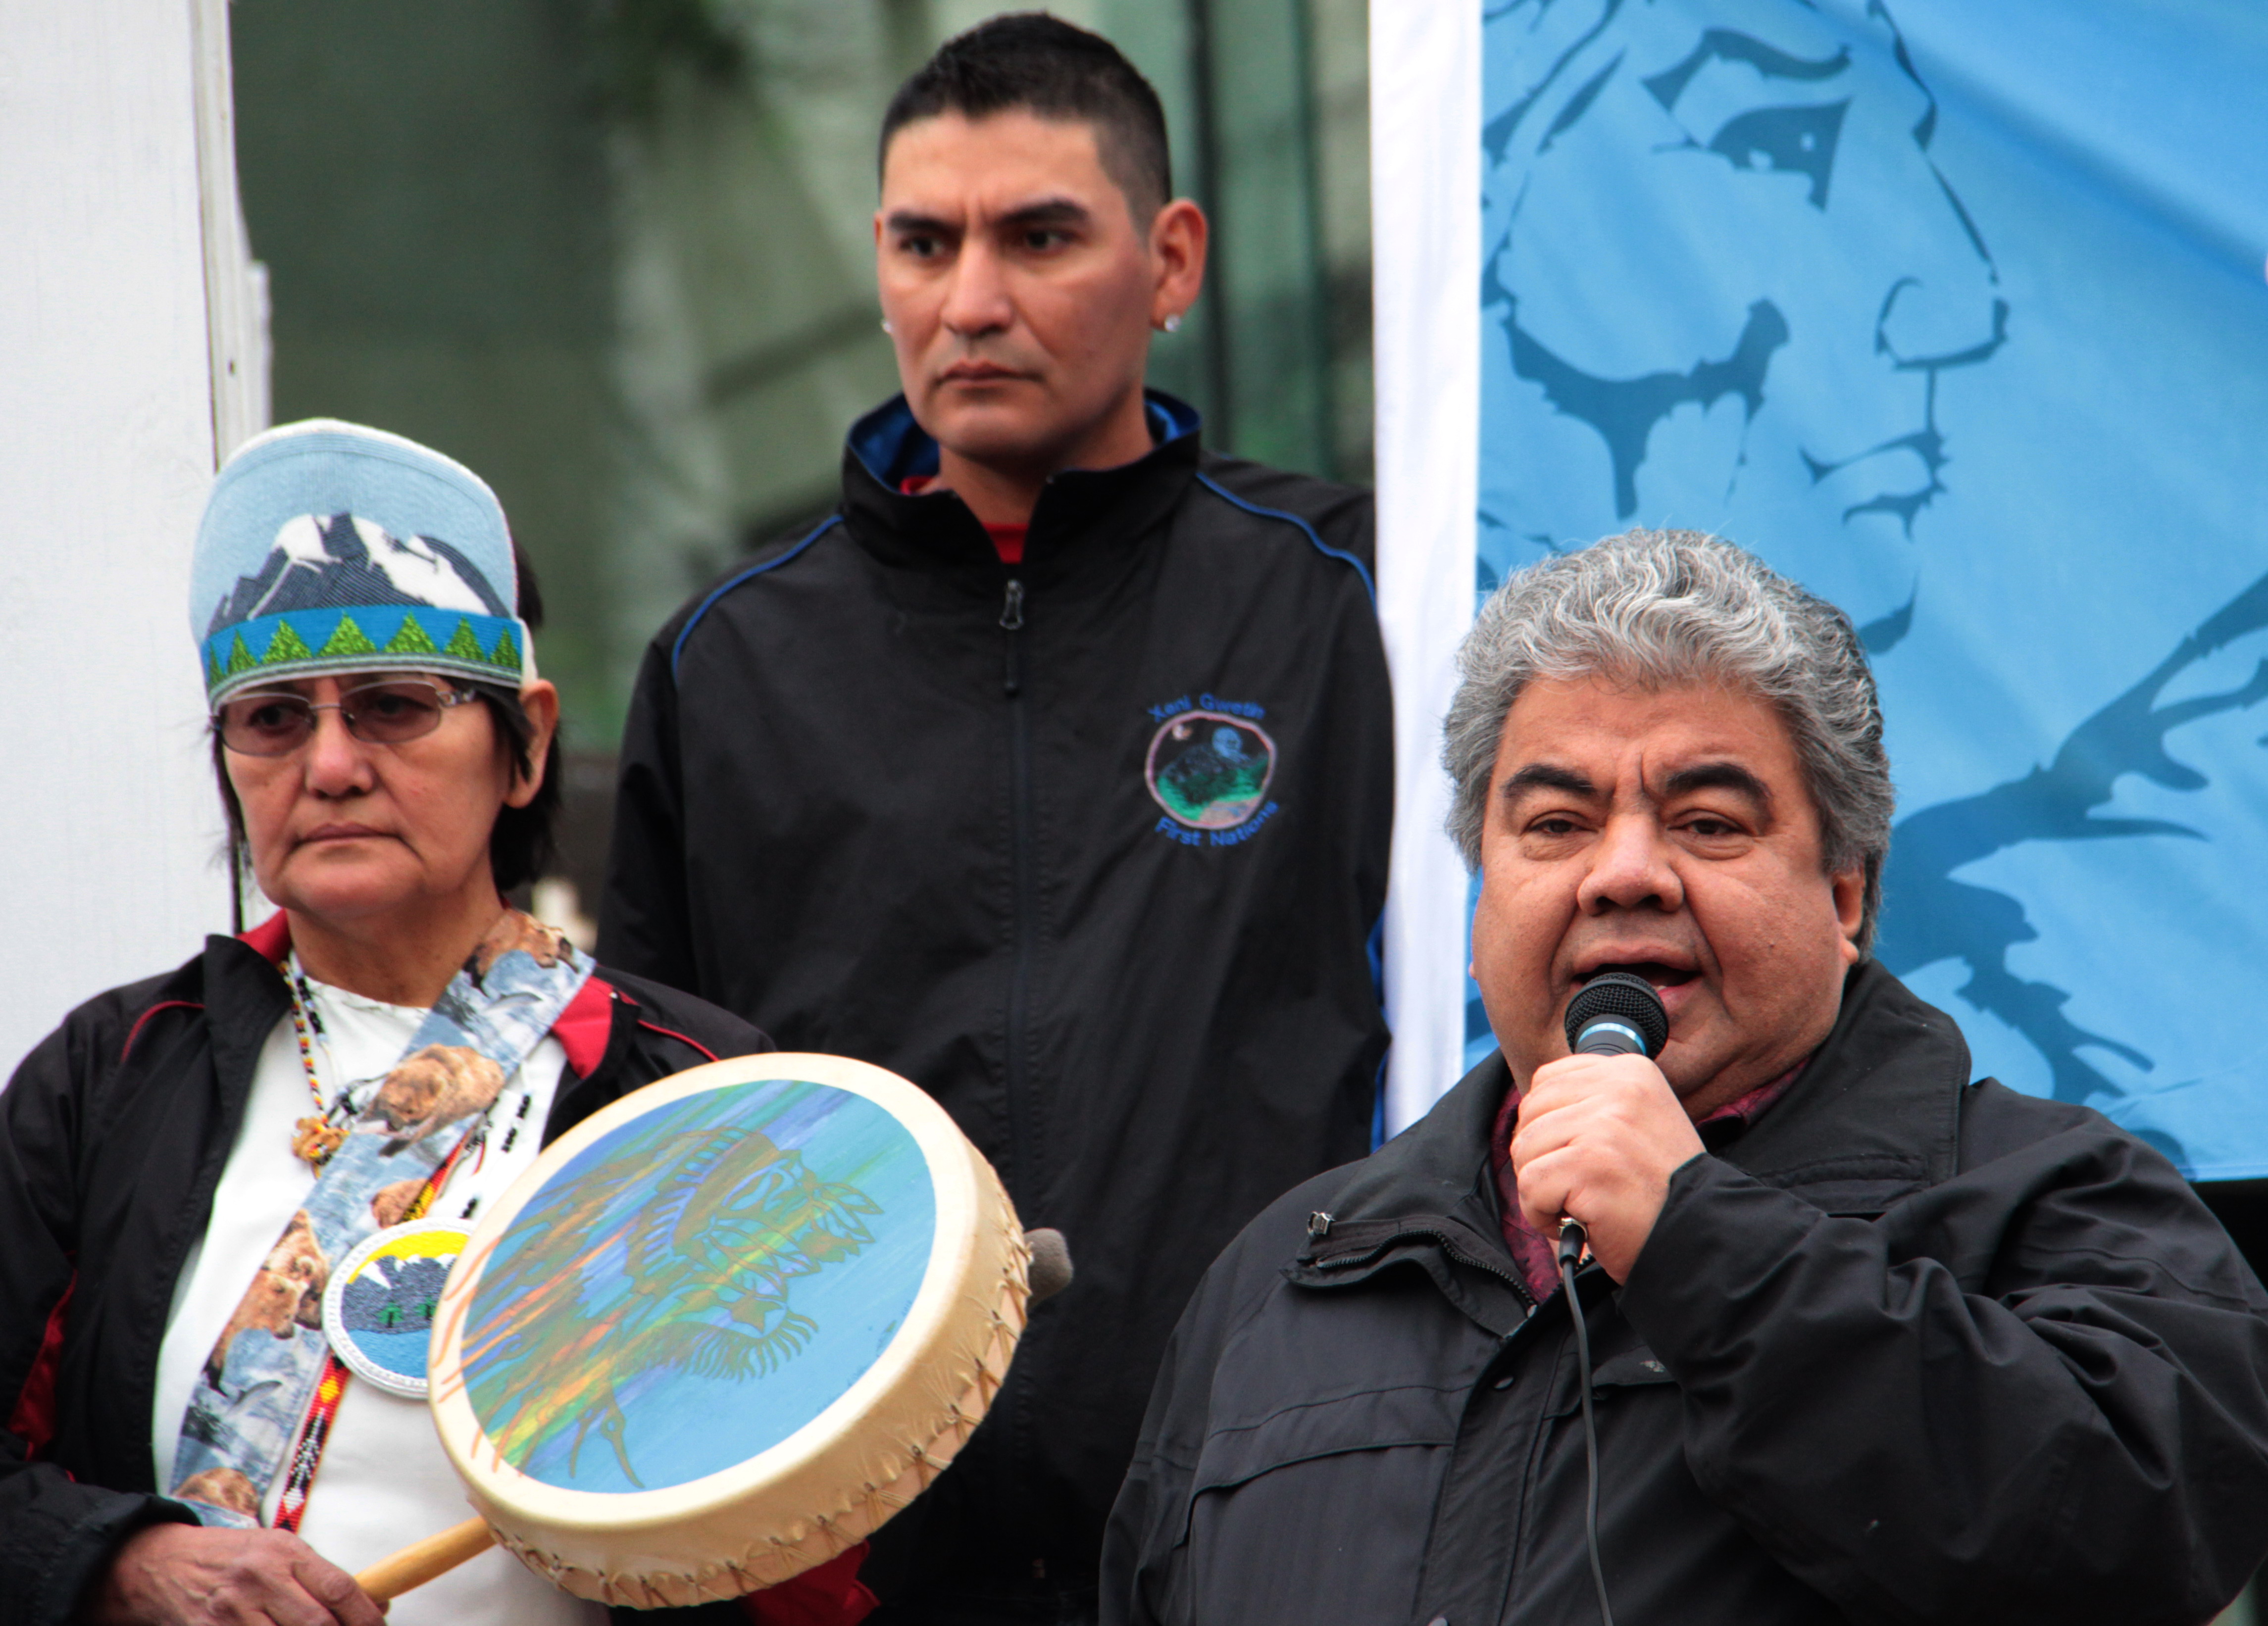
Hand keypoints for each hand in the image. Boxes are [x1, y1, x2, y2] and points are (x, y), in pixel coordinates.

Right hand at [85, 1523, 386, 1625]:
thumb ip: (319, 1578)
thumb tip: (373, 1604)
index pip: (340, 1589)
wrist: (161, 1565)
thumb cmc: (230, 1558)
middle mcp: (261, 1580)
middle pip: (318, 1624)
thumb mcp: (277, 1551)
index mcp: (285, 1553)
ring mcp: (233, 1612)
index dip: (367, 1617)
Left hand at [1511, 1051, 1704, 1282]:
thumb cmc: (1658, 1190)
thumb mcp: (1636, 1123)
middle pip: (1531, 1112)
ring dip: (1540, 1189)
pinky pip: (1531, 1185)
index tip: (1570, 1155)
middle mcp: (1620, 1088)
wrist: (1698, 1237)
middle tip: (1574, 1187)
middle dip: (1539, 1157)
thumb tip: (1529, 1107)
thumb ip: (1591, 1103)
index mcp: (1631, 1072)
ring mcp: (1606, 1124)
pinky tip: (1575, 1222)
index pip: (1547, 1080)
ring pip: (1525, 1148)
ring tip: (1578, 1205)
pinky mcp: (1591, 1164)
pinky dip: (1540, 1214)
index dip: (1544, 1124)